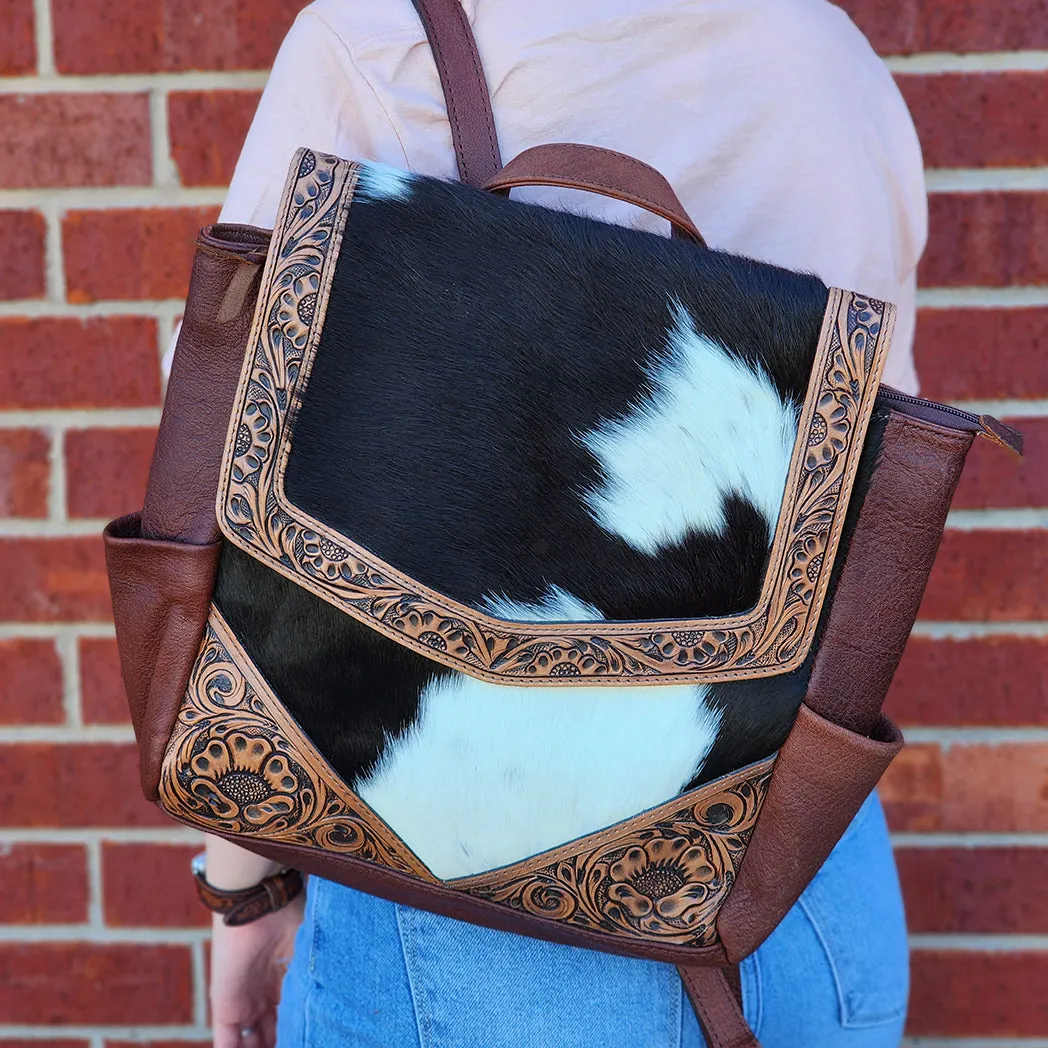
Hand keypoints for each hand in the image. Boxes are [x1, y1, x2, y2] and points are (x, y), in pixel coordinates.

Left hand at [210, 890, 305, 1047]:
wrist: (258, 903)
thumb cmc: (290, 917)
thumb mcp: (310, 953)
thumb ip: (316, 978)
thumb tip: (337, 1008)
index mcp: (287, 979)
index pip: (293, 1016)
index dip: (302, 1030)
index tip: (316, 1038)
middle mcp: (266, 994)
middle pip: (274, 1033)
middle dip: (285, 1041)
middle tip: (303, 1046)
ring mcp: (246, 1002)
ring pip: (254, 1042)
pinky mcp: (226, 1009)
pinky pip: (227, 1043)